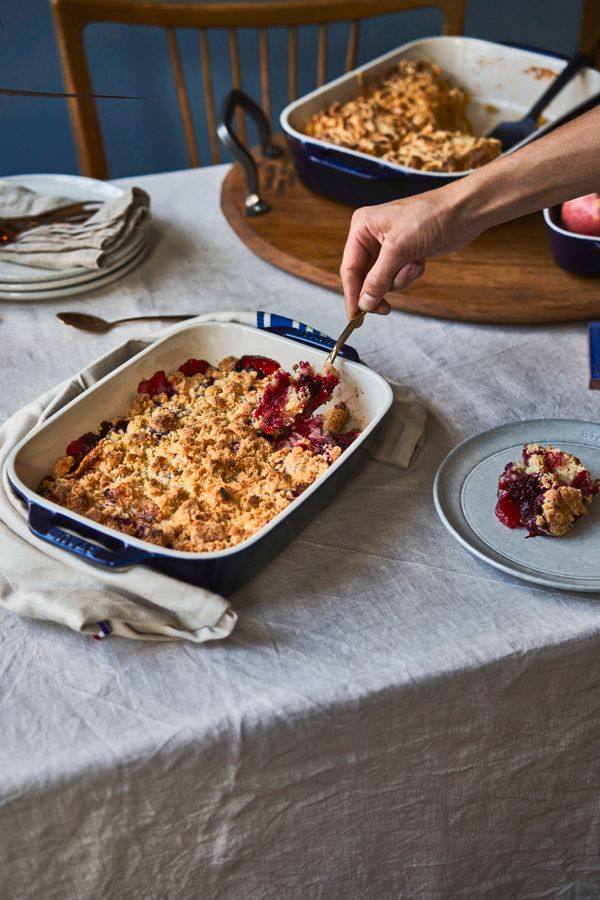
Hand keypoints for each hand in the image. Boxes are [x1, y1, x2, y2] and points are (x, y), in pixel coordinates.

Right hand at [340, 187, 481, 317]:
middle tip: (385, 309)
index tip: (355, 315)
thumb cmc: (429, 217)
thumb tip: (364, 303)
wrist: (463, 212)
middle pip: (365, 278)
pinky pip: (400, 277)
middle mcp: (372, 237)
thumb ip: (377, 279)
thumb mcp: (398, 250)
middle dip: (380, 288)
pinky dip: (410, 274)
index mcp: (362, 228)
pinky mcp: (406, 255)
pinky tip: (421, 261)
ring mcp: (390, 247)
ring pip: (384, 280)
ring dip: (400, 279)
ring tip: (413, 265)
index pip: (349, 268)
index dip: (352, 294)